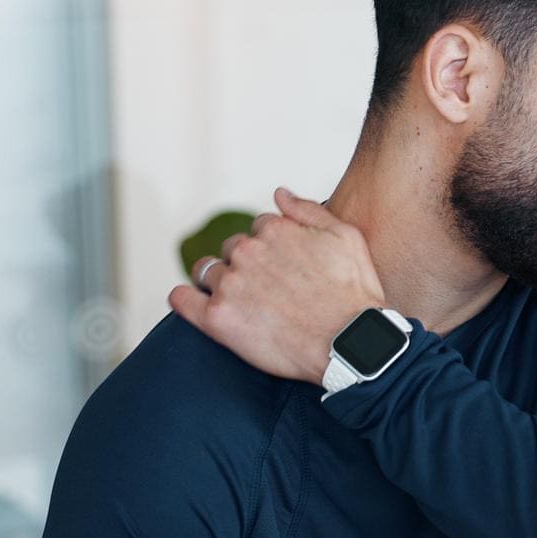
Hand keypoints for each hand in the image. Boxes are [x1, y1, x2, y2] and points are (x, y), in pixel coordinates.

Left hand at [169, 188, 386, 383]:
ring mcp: (229, 285)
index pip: (261, 227)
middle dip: (248, 264)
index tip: (287, 268)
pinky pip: (182, 298)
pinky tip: (195, 303)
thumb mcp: (346, 238)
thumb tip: (279, 194)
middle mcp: (247, 252)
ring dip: (221, 282)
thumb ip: (308, 210)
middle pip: (232, 248)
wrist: (349, 344)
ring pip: (208, 271)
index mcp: (275, 230)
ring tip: (244, 303)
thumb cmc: (354, 294)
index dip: (275, 247)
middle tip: (270, 290)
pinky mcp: (217, 319)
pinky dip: (185, 298)